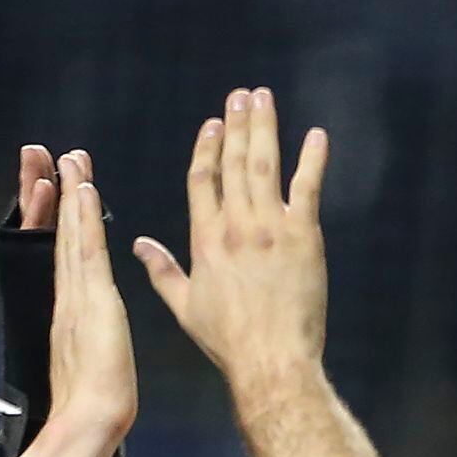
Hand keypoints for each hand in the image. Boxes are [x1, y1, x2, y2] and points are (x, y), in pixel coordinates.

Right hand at [20, 148, 139, 456]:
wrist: (87, 421)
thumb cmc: (93, 407)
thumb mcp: (92, 367)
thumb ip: (87, 347)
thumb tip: (88, 346)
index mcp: (71, 311)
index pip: (66, 254)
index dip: (63, 221)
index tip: (60, 189)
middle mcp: (68, 296)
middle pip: (61, 235)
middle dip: (56, 195)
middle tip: (51, 157)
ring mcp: (76, 294)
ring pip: (71, 233)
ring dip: (70, 194)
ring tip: (68, 159)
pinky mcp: (90, 298)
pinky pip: (85, 247)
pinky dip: (82, 216)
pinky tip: (82, 189)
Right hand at [137, 89, 329, 400]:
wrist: (271, 361)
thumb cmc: (228, 341)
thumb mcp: (185, 306)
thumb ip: (162, 271)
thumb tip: (140, 245)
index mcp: (205, 240)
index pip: (202, 180)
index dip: (207, 149)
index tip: (212, 125)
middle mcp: (235, 226)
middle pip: (234, 163)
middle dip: (236, 125)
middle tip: (240, 96)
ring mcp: (270, 229)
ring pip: (265, 165)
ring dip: (264, 128)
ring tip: (263, 99)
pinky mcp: (303, 238)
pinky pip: (308, 188)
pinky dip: (313, 160)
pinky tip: (316, 136)